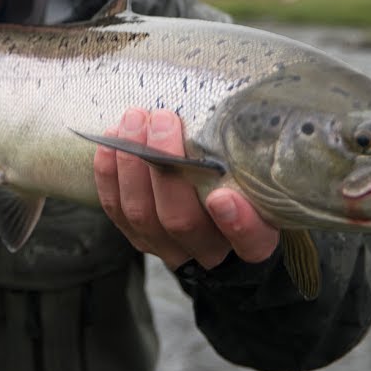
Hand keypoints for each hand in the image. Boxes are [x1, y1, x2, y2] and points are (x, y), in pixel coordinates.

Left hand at [93, 107, 279, 270]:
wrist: (220, 228)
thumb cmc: (246, 192)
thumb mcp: (261, 182)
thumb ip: (253, 163)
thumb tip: (234, 119)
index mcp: (253, 243)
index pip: (250, 243)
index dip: (238, 224)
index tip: (223, 196)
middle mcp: (208, 252)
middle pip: (180, 221)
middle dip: (166, 166)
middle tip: (164, 120)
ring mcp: (167, 248)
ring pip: (142, 214)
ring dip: (133, 162)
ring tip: (135, 120)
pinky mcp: (138, 238)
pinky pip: (116, 210)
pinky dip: (109, 174)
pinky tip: (111, 141)